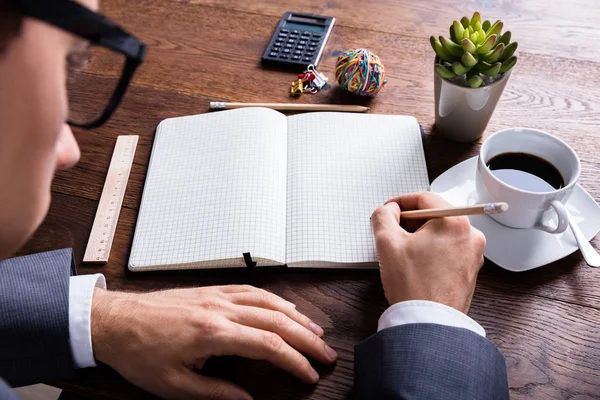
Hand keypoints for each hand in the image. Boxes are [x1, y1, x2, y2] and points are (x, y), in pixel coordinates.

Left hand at [91, 285, 336, 399]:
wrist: (115, 321)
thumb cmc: (140, 354)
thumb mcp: (174, 386)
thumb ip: (215, 393)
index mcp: (213, 333)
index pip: (268, 344)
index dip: (294, 361)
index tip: (311, 374)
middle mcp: (221, 308)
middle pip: (277, 319)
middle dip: (307, 338)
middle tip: (328, 353)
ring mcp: (217, 295)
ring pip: (268, 301)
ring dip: (296, 316)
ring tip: (316, 331)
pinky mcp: (211, 290)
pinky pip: (251, 290)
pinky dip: (274, 299)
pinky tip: (284, 307)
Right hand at [371, 192, 485, 312]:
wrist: (428, 323)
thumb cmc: (413, 285)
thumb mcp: (387, 243)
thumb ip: (384, 216)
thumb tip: (389, 210)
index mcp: (455, 222)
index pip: (425, 198)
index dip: (401, 201)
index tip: (388, 209)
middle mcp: (471, 235)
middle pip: (435, 215)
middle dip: (411, 220)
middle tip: (392, 231)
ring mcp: (473, 254)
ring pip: (441, 233)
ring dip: (421, 236)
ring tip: (402, 251)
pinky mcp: (469, 270)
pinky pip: (448, 250)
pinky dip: (431, 250)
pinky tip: (416, 264)